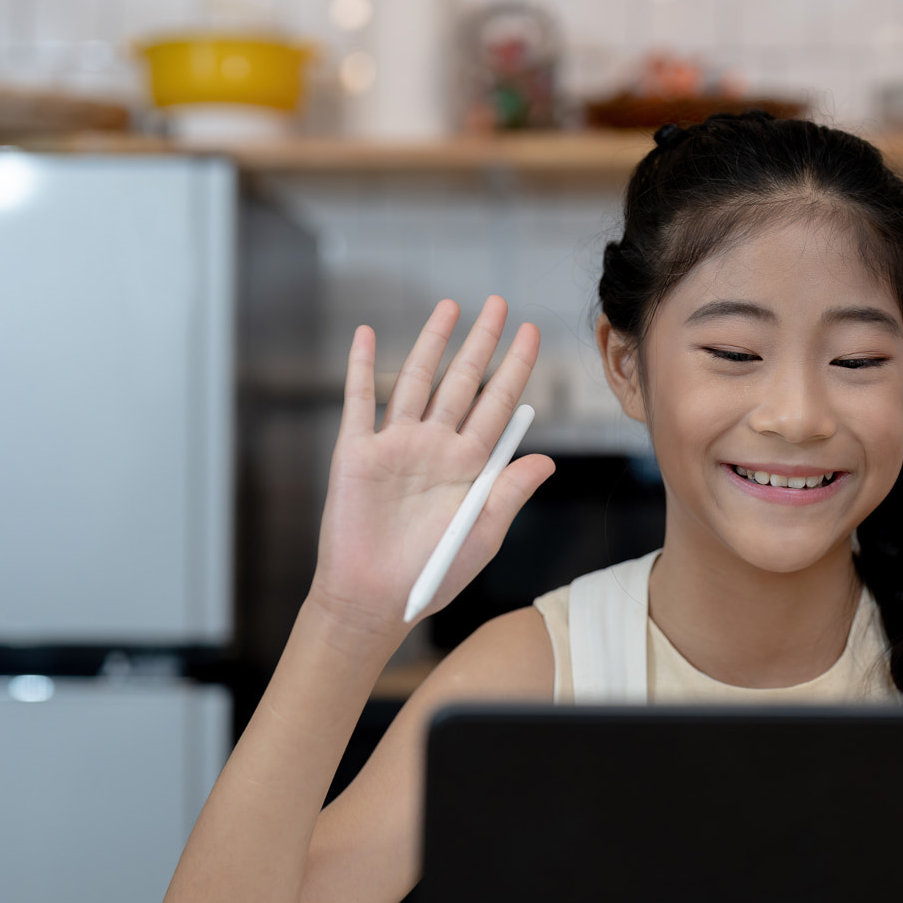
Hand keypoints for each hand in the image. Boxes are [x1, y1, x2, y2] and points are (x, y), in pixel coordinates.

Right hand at [308, 297, 555, 639]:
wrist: (375, 599)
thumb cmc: (431, 576)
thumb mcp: (482, 535)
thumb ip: (510, 493)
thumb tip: (547, 460)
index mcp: (469, 466)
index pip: (499, 405)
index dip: (515, 368)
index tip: (531, 334)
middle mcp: (435, 448)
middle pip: (462, 383)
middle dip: (480, 343)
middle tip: (497, 303)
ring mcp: (395, 446)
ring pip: (415, 381)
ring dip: (431, 344)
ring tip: (449, 307)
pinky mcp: (356, 453)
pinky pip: (358, 402)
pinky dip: (359, 367)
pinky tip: (366, 335)